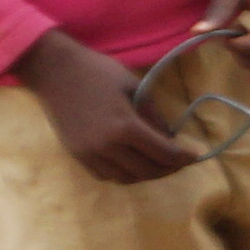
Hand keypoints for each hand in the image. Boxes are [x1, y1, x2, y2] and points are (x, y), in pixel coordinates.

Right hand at [19, 34, 198, 187]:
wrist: (54, 70)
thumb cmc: (98, 71)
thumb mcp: (134, 87)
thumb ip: (153, 115)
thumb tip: (169, 137)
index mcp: (125, 127)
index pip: (162, 153)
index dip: (182, 158)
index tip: (195, 157)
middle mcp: (106, 147)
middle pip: (145, 171)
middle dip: (167, 169)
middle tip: (179, 162)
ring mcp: (88, 153)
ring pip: (124, 178)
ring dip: (145, 174)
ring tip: (157, 163)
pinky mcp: (75, 154)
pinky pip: (104, 174)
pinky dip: (123, 173)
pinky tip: (132, 162)